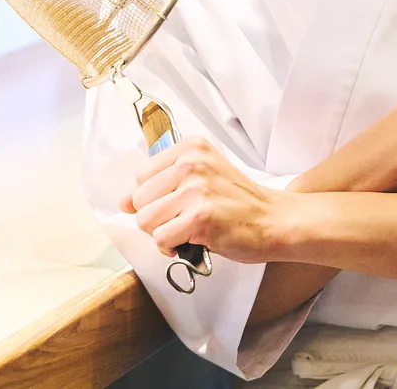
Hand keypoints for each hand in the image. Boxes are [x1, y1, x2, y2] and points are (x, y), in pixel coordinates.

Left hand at [120, 136, 285, 263]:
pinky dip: (173, 247)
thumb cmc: (239, 202)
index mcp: (190, 148)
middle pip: (139, 200)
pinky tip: (194, 240)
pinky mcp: (200, 217)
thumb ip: (162, 184)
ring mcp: (196, 189)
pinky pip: (161, 239)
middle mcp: (191, 163)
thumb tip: (122, 201)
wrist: (274, 220)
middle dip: (157, 218)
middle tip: (185, 220)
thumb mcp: (202, 177)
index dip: (155, 198)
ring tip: (189, 230)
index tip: (179, 203)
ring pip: (146, 221)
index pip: (141, 177)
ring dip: (164, 234)